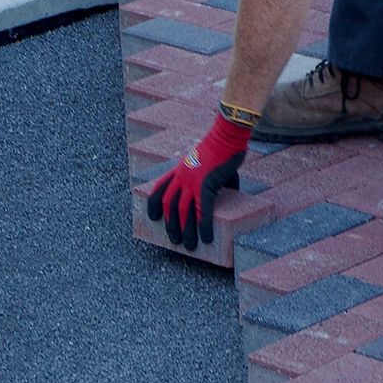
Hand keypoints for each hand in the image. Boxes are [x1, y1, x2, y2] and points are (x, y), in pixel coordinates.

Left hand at [145, 110, 253, 251]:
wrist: (227, 135)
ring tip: (189, 246)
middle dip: (170, 225)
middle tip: (174, 241)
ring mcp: (192, 181)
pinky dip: (203, 226)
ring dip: (185, 231)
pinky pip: (202, 210)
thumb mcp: (210, 165)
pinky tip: (206, 238)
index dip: (153, 205)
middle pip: (169, 205)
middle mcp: (181, 177)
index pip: (158, 189)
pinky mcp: (206, 185)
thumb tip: (229, 192)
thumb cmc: (222, 147)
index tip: (153, 218)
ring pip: (183, 212)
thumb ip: (213, 180)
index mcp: (179, 170)